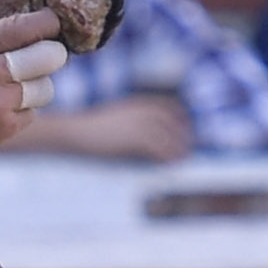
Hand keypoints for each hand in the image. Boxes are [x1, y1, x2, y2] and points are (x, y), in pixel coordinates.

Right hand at [0, 7, 63, 174]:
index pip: (26, 26)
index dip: (47, 22)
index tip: (52, 23)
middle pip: (48, 56)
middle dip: (51, 54)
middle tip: (46, 56)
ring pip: (45, 87)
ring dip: (37, 86)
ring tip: (20, 86)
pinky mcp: (3, 129)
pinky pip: (33, 113)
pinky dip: (23, 110)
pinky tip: (5, 108)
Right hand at [29, 95, 194, 161]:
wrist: (78, 132)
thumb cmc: (91, 129)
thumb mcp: (114, 119)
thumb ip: (130, 121)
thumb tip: (141, 134)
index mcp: (138, 104)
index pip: (168, 107)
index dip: (180, 118)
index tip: (186, 130)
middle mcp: (143, 111)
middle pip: (172, 122)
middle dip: (183, 134)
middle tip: (189, 147)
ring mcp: (140, 124)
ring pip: (168, 136)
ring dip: (178, 148)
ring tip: (184, 159)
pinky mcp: (136, 138)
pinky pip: (159, 148)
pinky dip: (167, 156)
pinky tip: (171, 164)